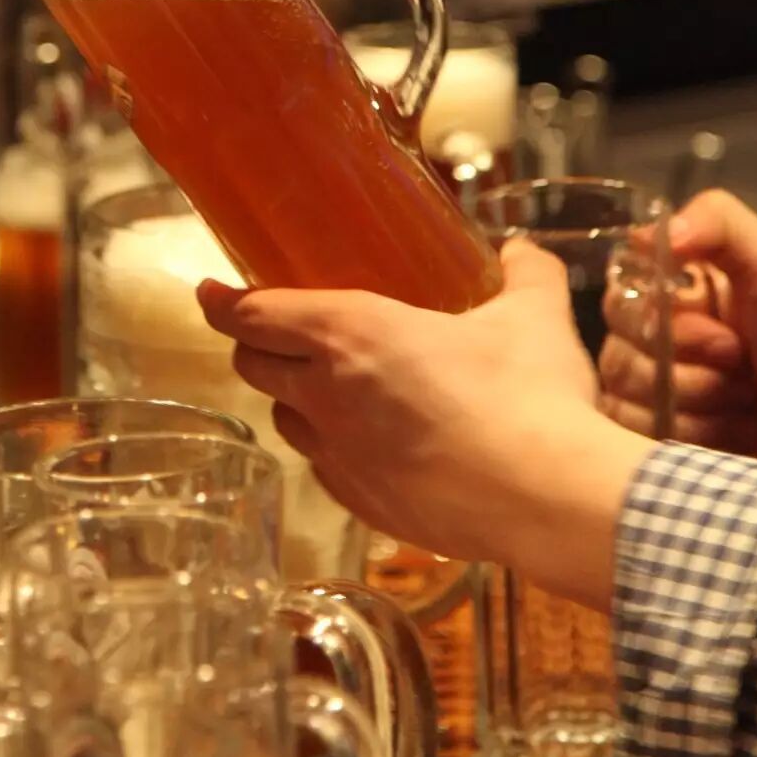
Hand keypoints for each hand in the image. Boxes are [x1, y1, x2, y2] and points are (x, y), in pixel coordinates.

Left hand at [198, 243, 648, 608]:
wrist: (546, 501)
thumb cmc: (531, 398)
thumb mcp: (535, 316)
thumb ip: (526, 274)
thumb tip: (520, 251)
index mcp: (351, 333)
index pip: (256, 314)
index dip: (224, 303)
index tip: (210, 294)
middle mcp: (327, 394)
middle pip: (254, 366)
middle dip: (253, 346)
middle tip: (274, 333)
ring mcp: (339, 457)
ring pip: (285, 420)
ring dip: (292, 400)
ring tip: (326, 389)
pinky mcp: (361, 505)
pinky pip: (324, 469)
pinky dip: (330, 451)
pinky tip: (367, 446)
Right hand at [600, 191, 756, 465]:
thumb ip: (718, 223)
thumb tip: (638, 235)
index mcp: (687, 300)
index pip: (624, 296)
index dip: (663, 319)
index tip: (724, 336)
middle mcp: (668, 346)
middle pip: (617, 349)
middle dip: (682, 368)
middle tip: (742, 373)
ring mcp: (663, 400)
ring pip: (622, 396)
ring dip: (693, 405)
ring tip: (747, 410)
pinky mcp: (661, 449)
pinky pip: (631, 440)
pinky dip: (688, 440)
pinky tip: (732, 441)